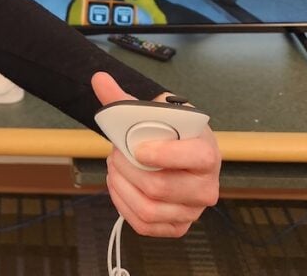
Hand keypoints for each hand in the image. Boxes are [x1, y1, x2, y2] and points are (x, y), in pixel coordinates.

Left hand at [91, 72, 220, 236]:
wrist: (177, 154)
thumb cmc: (169, 133)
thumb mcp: (154, 112)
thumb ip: (124, 99)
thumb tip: (99, 79)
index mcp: (207, 153)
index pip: (196, 157)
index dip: (164, 154)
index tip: (138, 148)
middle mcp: (206, 187)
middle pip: (160, 187)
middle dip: (128, 169)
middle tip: (115, 153)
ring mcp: (192, 210)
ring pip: (149, 209)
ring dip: (121, 187)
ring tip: (114, 169)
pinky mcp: (177, 226)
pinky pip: (145, 225)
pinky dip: (123, 205)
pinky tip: (119, 186)